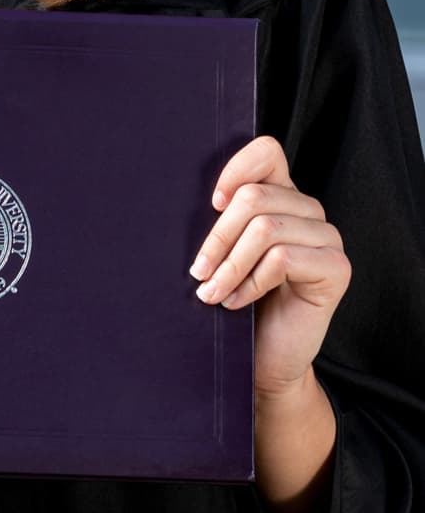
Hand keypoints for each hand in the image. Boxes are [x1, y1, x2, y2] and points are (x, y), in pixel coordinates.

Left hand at [188, 133, 351, 397]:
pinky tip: (237, 302)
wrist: (266, 361)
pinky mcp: (336, 268)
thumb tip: (177, 191)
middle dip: (218, 237)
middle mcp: (309, 211)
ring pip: (266, 229)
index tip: (212, 204)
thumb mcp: (224, 252)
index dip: (236, 169)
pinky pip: (282, 259)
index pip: (267, 151)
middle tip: (198, 272)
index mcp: (283, 196)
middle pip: (255, 197)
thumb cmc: (238, 302)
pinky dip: (250, 282)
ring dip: (229, 266)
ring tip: (211, 292)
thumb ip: (221, 219)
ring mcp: (328, 238)